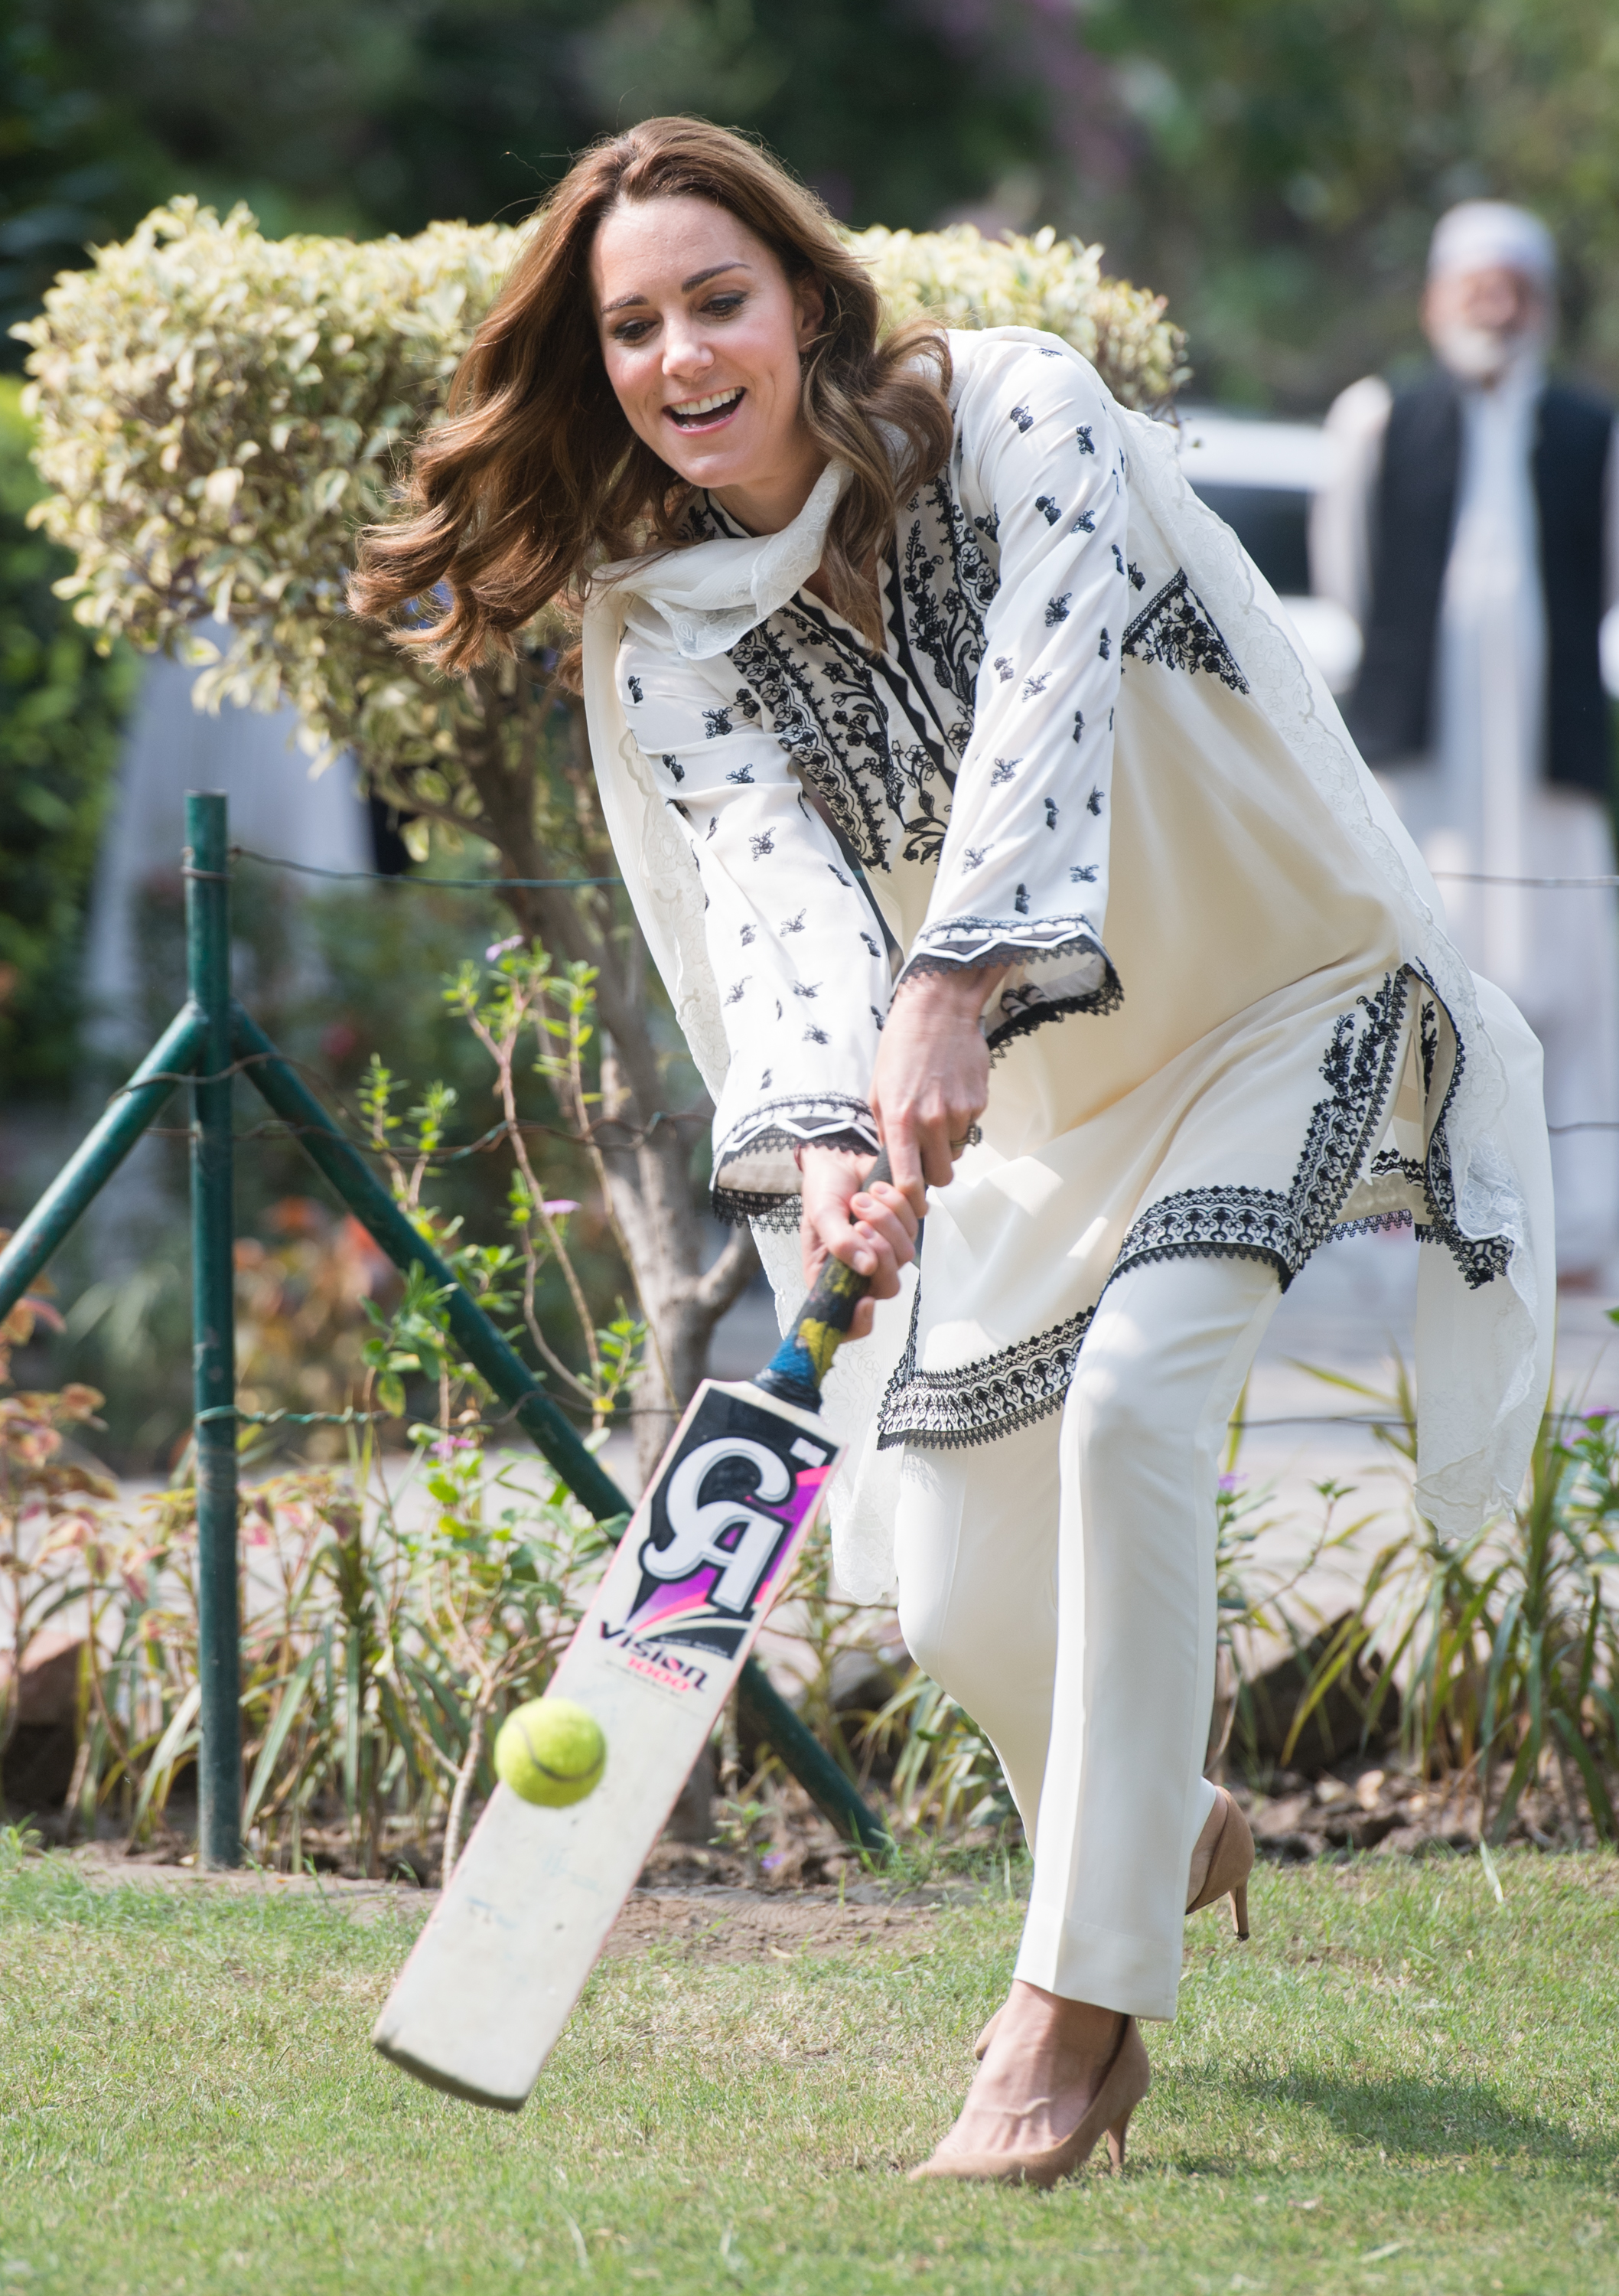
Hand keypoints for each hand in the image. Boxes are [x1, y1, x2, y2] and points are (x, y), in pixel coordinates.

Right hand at [797, 1147, 919, 1342]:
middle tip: (860, 1221)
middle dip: (880, 1251)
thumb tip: (867, 1267)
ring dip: (886, 1220)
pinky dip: (898, 1204)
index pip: (847, 1323)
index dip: (860, 1323)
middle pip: (887, 1287)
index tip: (866, 1302)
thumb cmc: (821, 1189)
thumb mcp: (820, 1214)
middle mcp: (860, 1271)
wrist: (839, 1156)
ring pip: (904, 1255)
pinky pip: (915, 1226)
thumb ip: (839, 1242)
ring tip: (864, 1197)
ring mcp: (884, 1252)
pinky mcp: (902, 1229)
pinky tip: (879, 1189)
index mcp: (831, 1278)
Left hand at [869, 965, 1004, 1213]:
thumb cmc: (901, 1048)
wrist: (937, 1011)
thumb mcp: (878, 1090)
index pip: (908, 1181)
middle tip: (925, 1156)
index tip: (910, 1204)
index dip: (910, 1200)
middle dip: (934, 1173)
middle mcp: (932, 1122)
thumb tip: (895, 1161)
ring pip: (957, 1152)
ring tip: (936, 1114)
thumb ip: (887, 1130)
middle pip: (941, 1176)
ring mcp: (959, 1113)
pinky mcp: (979, 1103)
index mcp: (901, 1121)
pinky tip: (949, 1095)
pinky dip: (960, 1121)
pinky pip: (970, 1128)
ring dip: (947, 1145)